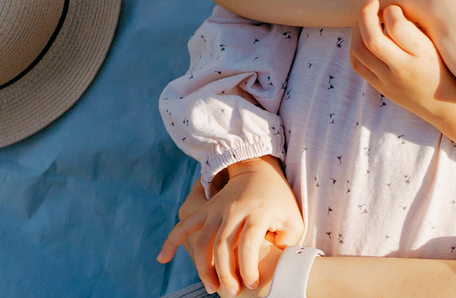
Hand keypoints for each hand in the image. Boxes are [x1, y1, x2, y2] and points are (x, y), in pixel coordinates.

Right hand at [157, 156, 300, 296]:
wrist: (258, 170)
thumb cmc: (280, 200)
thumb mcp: (293, 218)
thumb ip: (288, 240)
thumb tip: (274, 260)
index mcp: (258, 211)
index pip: (249, 242)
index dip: (248, 267)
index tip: (252, 284)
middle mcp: (234, 209)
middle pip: (223, 245)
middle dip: (226, 273)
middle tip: (232, 293)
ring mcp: (216, 209)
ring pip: (203, 240)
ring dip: (204, 267)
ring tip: (212, 288)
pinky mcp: (205, 210)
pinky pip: (184, 226)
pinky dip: (170, 241)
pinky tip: (162, 259)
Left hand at [350, 0, 455, 123]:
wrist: (443, 104)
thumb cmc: (442, 66)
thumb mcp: (437, 44)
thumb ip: (414, 28)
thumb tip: (389, 8)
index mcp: (422, 54)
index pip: (397, 27)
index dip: (392, 10)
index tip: (395, 8)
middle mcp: (402, 69)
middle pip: (372, 40)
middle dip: (366, 14)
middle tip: (372, 1)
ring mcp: (387, 80)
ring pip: (359, 50)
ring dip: (357, 28)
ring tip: (366, 17)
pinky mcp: (379, 86)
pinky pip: (357, 63)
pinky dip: (355, 44)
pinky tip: (361, 35)